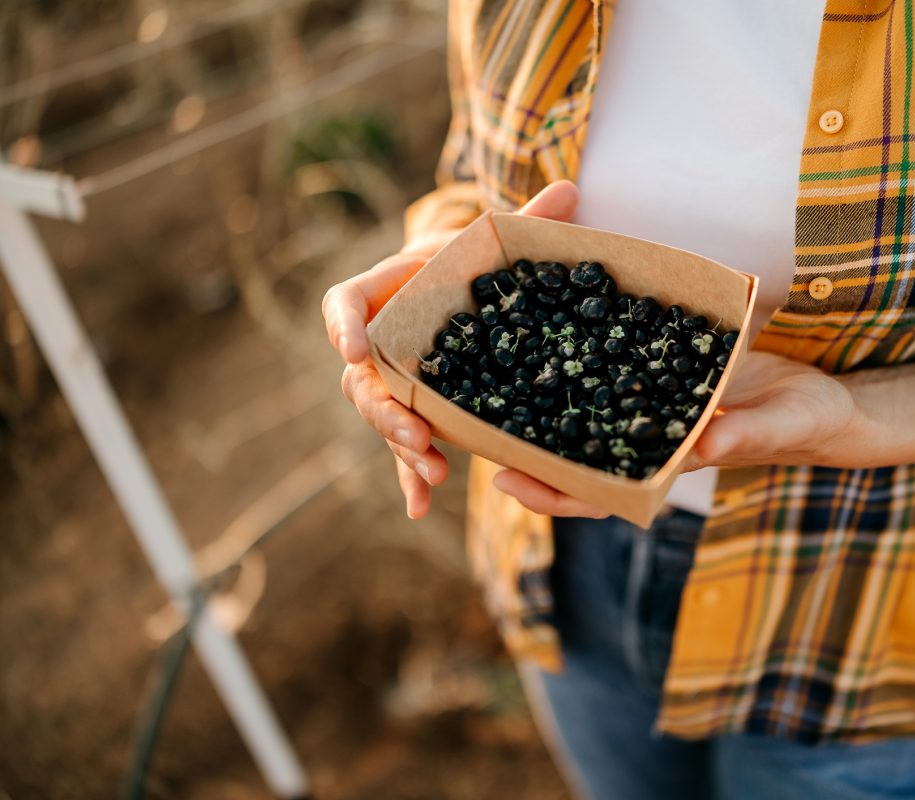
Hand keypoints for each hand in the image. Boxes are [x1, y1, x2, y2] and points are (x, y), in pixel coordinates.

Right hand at [323, 180, 580, 517]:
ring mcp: (391, 380)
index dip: (342, 324)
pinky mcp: (411, 411)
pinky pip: (403, 447)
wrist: (459, 289)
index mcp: (388, 290)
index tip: (353, 350)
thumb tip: (572, 186)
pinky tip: (419, 508)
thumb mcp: (495, 242)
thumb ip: (527, 219)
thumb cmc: (470, 261)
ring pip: (380, 416)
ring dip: (400, 447)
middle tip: (414, 434)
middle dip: (383, 410)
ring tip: (432, 471)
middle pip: (361, 377)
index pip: (344, 301)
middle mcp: (380, 340)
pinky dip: (409, 477)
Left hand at [492, 349, 914, 517]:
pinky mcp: (660, 366)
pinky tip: (551, 315)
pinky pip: (614, 358)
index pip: (600, 491)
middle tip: (469, 430)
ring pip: (586, 404)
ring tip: (487, 369)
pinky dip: (583, 344)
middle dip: (526, 443)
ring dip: (541, 394)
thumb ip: (744, 433)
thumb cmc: (803, 421)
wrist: (821, 394)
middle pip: (576, 448)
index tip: (509, 484)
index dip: (554, 492)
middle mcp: (647, 436)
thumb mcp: (778, 425)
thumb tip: (705, 440)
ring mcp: (650, 403)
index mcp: (666, 463)